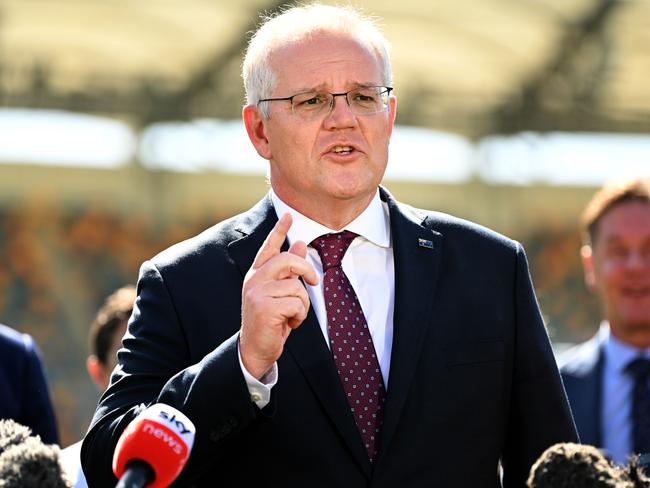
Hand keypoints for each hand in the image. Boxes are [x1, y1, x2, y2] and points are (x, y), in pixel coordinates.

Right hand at [239, 213, 318, 378]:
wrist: (255, 349)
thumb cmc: (270, 322)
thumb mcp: (280, 293)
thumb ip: (289, 271)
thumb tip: (301, 245)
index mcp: (257, 274)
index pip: (269, 247)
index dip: (279, 230)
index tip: (288, 214)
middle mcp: (254, 280)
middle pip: (287, 260)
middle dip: (306, 270)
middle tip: (314, 281)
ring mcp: (257, 292)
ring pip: (296, 286)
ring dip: (302, 305)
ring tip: (292, 316)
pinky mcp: (264, 307)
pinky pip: (297, 303)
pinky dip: (300, 316)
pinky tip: (290, 324)